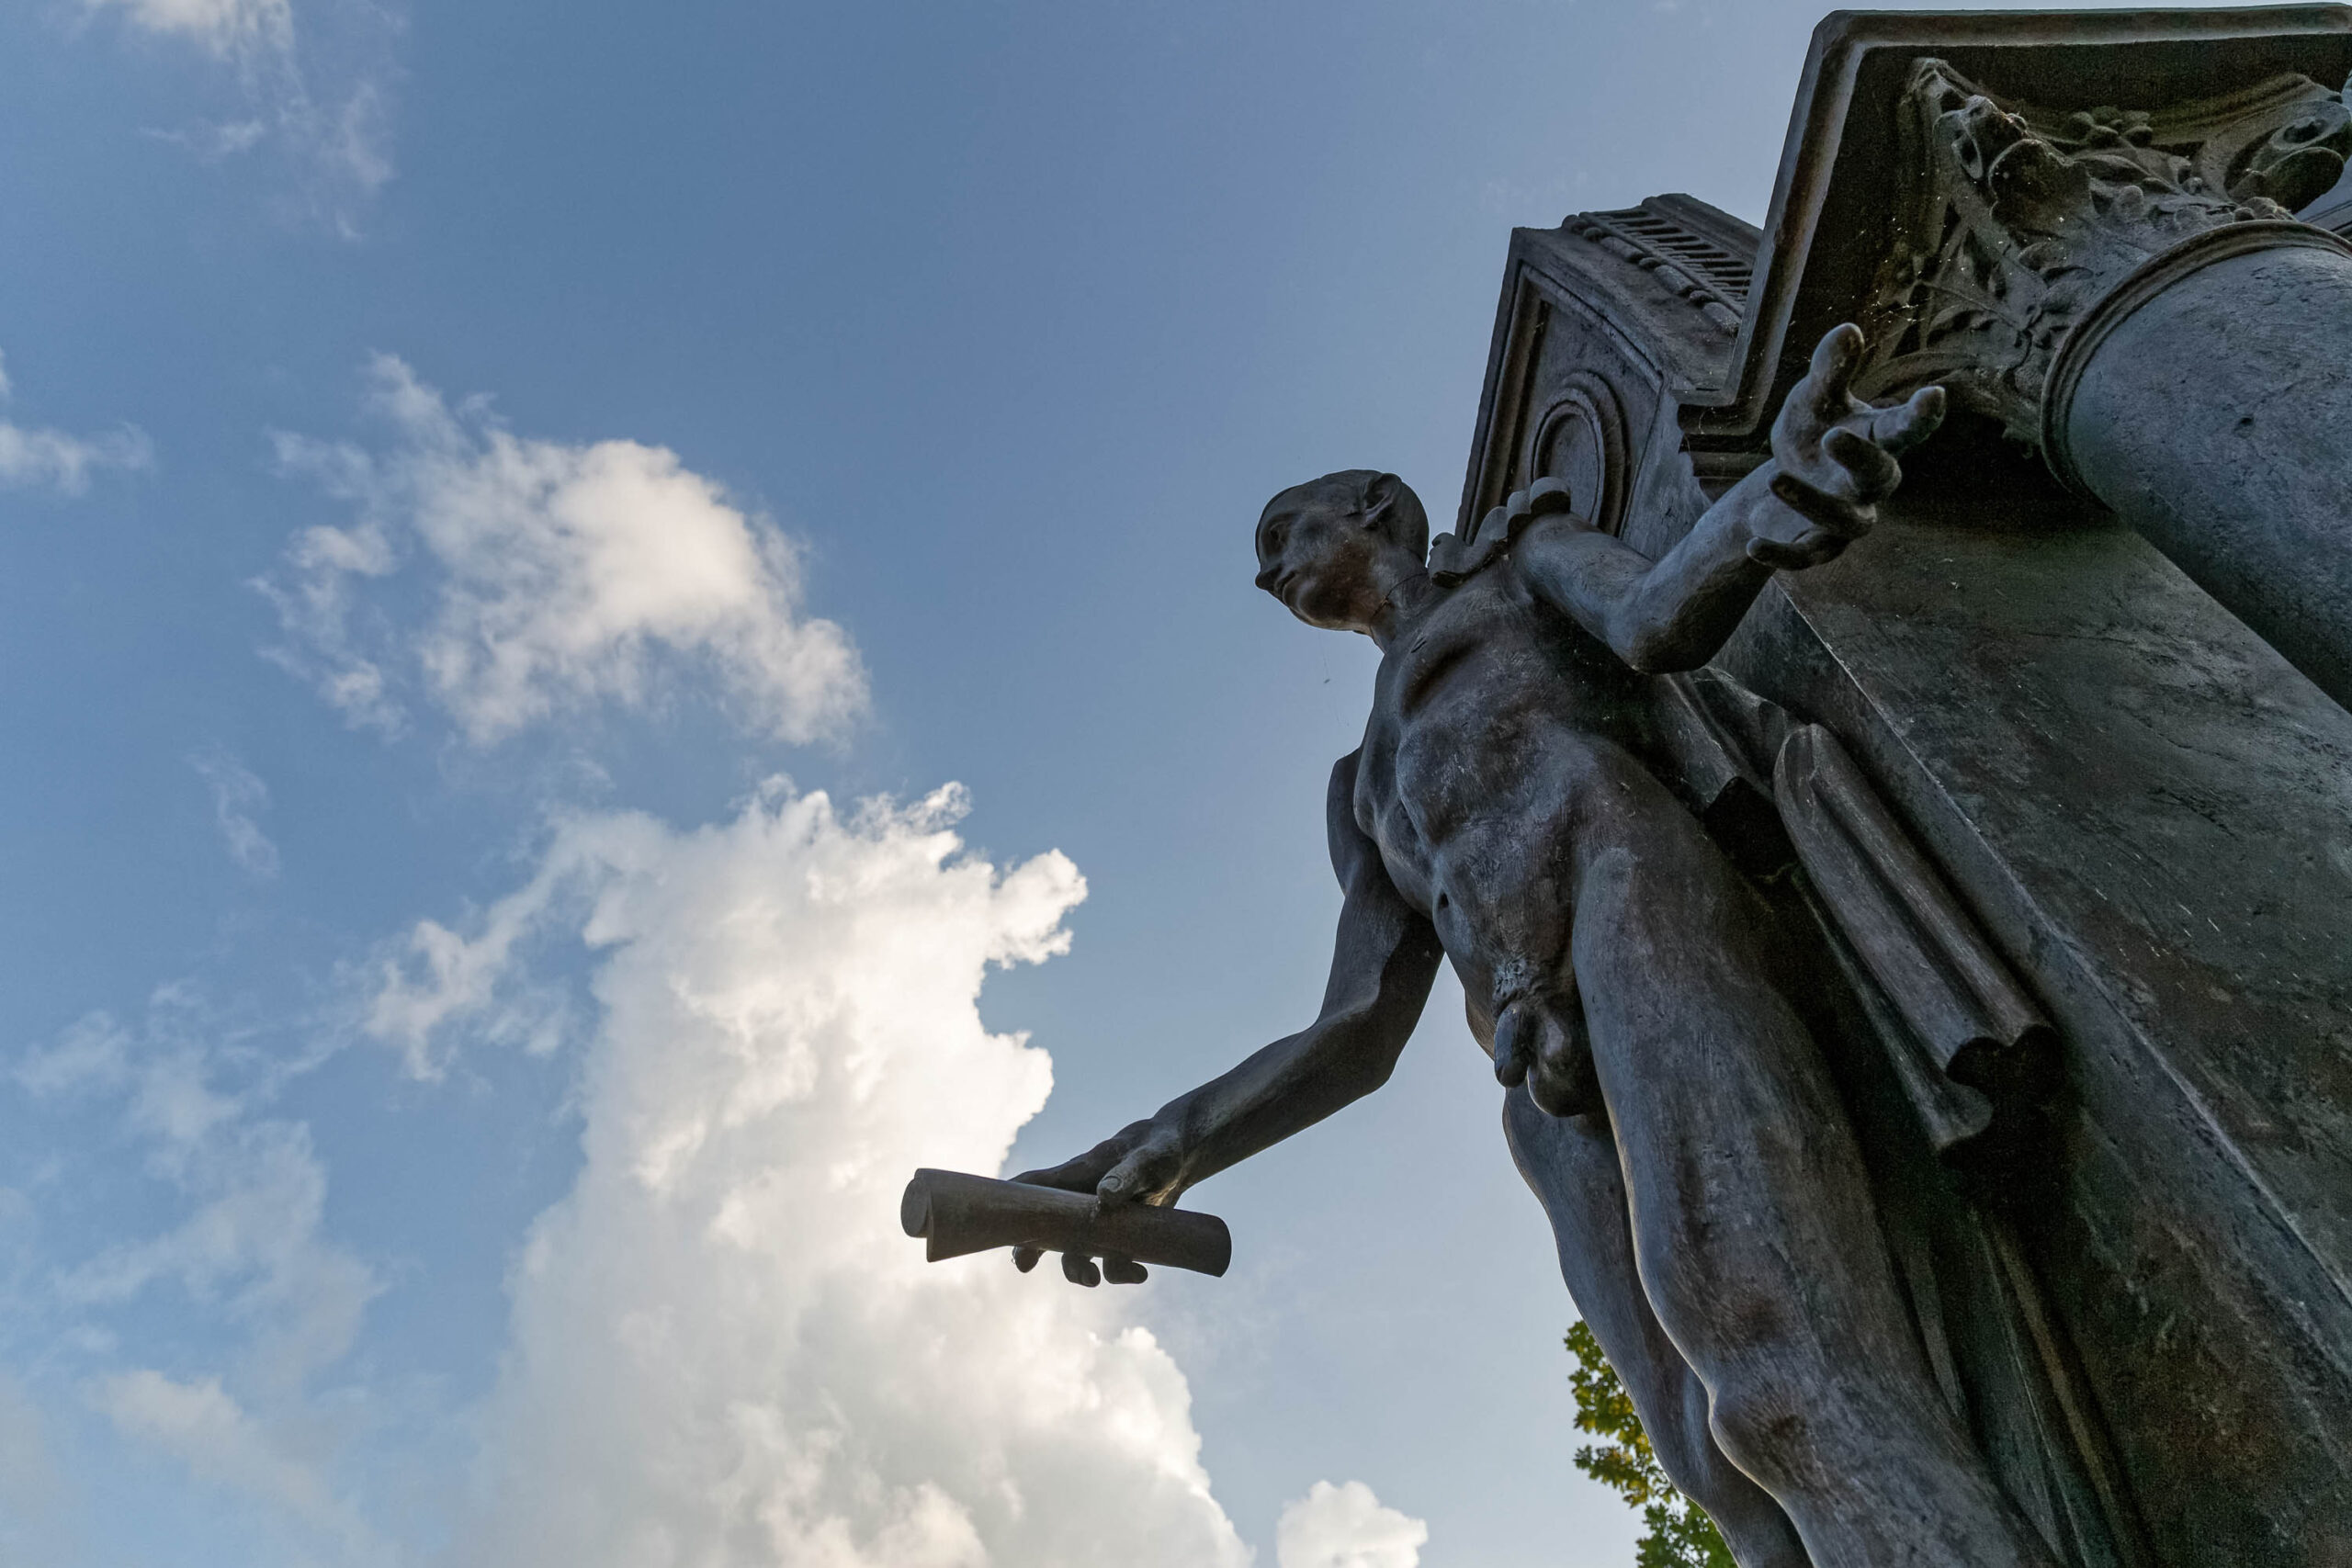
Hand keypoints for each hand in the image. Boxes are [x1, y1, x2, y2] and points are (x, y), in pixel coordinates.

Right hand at [1006, 1116, 1185, 1285]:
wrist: (1180, 1156)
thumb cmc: (1160, 1148)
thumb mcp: (1147, 1159)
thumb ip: (1126, 1175)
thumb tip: (1104, 1196)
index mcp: (1079, 1173)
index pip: (1035, 1185)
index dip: (1010, 1202)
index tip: (987, 1221)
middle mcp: (1080, 1198)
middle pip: (1045, 1227)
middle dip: (1032, 1249)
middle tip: (1024, 1266)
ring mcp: (1097, 1219)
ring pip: (1075, 1251)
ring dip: (1080, 1271)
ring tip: (1095, 1279)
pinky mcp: (1117, 1234)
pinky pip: (1110, 1261)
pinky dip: (1121, 1272)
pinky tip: (1141, 1273)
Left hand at [1750, 324, 1945, 569]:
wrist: (1776, 489)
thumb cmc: (1809, 434)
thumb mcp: (1812, 400)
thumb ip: (1829, 370)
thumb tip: (1847, 330)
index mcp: (1878, 442)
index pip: (1907, 428)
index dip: (1922, 415)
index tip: (1933, 395)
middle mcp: (1870, 485)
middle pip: (1882, 477)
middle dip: (1861, 458)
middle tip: (1832, 437)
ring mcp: (1847, 520)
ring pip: (1846, 522)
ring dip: (1811, 502)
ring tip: (1775, 477)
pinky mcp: (1817, 547)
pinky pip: (1805, 557)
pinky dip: (1781, 555)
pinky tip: (1752, 545)